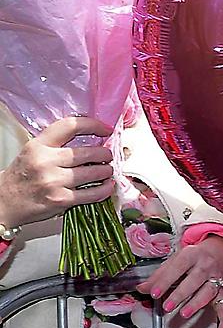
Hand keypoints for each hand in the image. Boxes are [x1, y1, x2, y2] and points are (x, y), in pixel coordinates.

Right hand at [0, 117, 114, 230]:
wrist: (4, 202)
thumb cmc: (21, 177)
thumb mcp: (33, 152)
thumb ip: (57, 144)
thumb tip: (92, 139)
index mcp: (39, 145)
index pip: (70, 126)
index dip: (93, 125)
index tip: (106, 129)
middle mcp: (46, 161)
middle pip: (88, 152)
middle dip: (105, 154)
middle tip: (108, 155)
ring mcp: (54, 181)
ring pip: (94, 173)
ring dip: (106, 171)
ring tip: (107, 170)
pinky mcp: (61, 200)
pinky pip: (92, 194)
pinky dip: (105, 190)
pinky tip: (107, 186)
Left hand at [138, 237, 222, 327]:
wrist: (220, 252)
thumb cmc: (193, 258)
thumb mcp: (175, 261)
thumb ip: (158, 276)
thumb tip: (142, 288)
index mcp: (191, 255)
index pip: (178, 267)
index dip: (165, 280)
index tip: (154, 293)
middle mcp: (205, 266)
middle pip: (195, 279)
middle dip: (181, 294)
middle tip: (167, 306)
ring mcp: (215, 279)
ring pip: (209, 291)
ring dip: (197, 303)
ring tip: (185, 313)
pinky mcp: (222, 291)